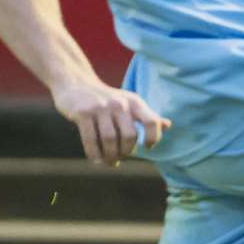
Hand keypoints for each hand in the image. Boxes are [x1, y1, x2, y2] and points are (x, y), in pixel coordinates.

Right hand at [52, 79, 168, 165]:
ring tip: (110, 161)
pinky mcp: (82, 113)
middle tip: (121, 157)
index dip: (154, 137)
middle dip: (126, 152)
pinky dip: (94, 154)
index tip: (147, 147)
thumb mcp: (129, 102)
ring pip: (110, 139)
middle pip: (129, 136)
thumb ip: (146, 115)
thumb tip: (168, 125)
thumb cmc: (107, 98)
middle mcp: (119, 103)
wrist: (75, 82)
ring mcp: (100, 107)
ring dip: (110, 156)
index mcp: (134, 102)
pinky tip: (96, 160)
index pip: (151, 121)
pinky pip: (90, 139)